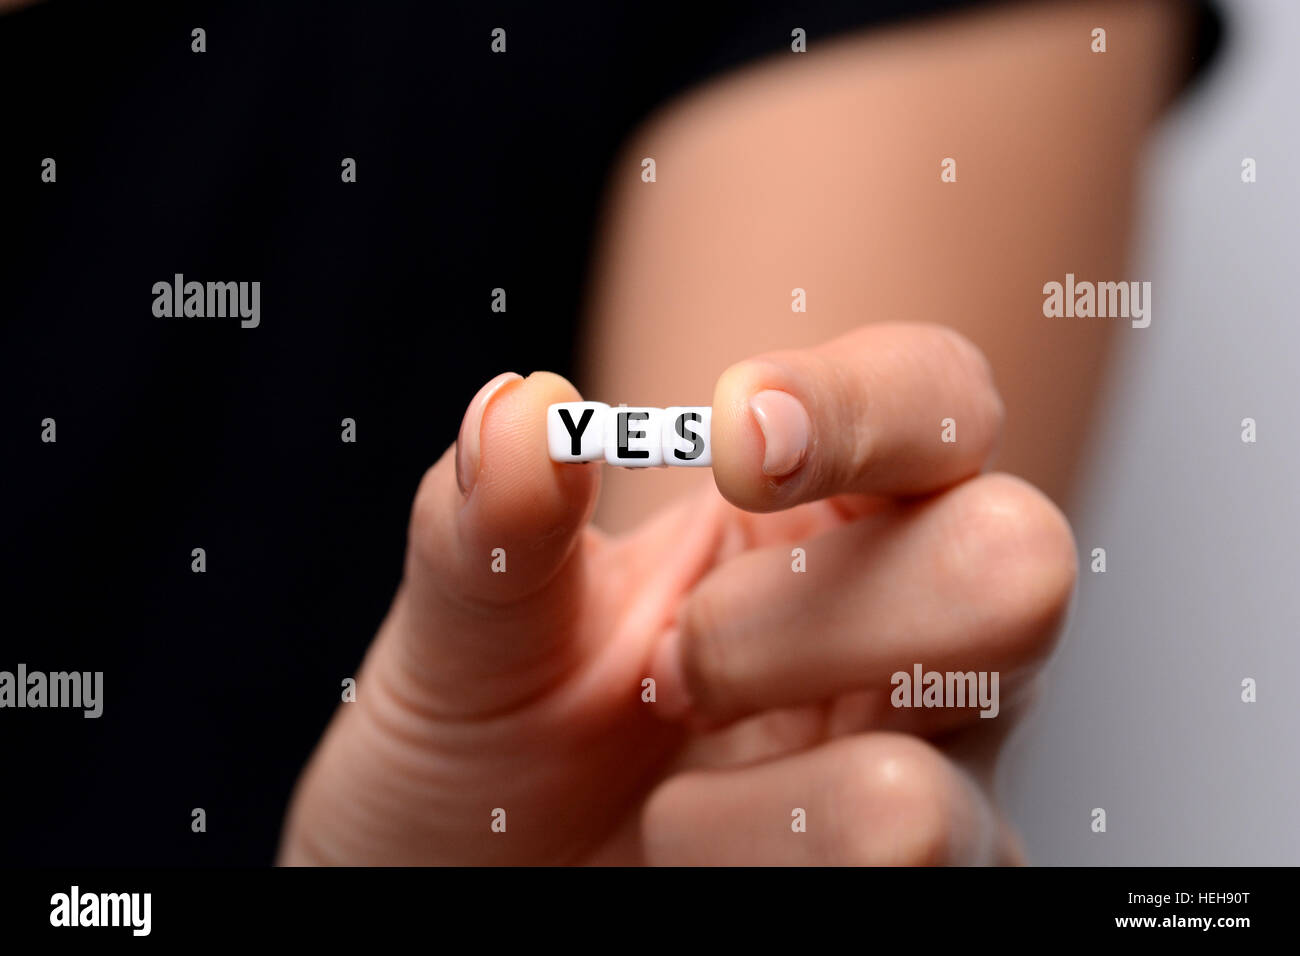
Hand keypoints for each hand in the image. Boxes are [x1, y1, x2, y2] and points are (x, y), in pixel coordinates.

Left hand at [278, 322, 1075, 864]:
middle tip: (682, 664)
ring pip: (931, 775)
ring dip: (754, 792)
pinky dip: (748, 864)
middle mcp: (911, 631)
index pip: (937, 399)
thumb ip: (493, 517)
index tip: (732, 433)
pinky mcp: (933, 883)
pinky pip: (898, 873)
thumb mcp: (476, 625)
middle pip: (1017, 561)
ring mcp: (937, 773)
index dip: (865, 401)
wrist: (482, 889)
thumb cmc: (500, 744)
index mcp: (821, 517)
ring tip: (665, 801)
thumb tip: (522, 411)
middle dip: (815, 613)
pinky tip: (694, 858)